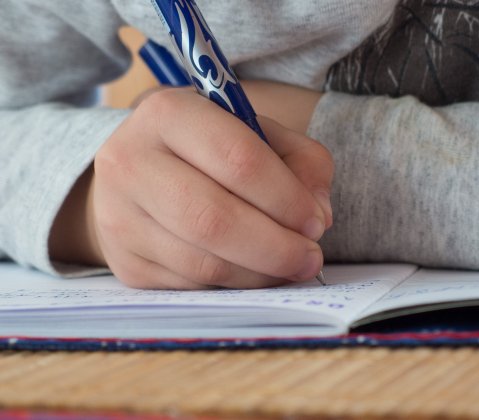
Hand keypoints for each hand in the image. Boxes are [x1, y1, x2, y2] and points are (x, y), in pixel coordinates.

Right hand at [50, 88, 333, 288]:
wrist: (140, 174)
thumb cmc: (209, 151)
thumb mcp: (258, 134)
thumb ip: (302, 162)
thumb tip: (318, 216)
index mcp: (169, 113)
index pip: (238, 160)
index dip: (287, 198)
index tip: (316, 221)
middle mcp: (130, 162)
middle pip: (214, 220)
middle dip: (276, 247)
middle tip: (310, 257)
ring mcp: (119, 218)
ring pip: (203, 263)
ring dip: (260, 273)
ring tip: (289, 265)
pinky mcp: (124, 263)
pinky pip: (192, 286)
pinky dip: (234, 285)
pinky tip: (253, 271)